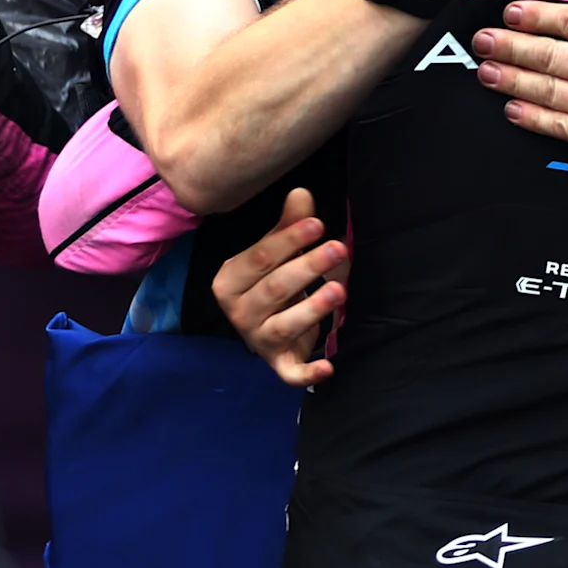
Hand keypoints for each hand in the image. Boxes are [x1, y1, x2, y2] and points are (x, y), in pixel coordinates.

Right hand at [211, 187, 346, 386]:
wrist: (263, 326)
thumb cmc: (270, 280)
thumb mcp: (275, 252)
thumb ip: (288, 226)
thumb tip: (301, 193)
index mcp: (229, 280)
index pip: (260, 258)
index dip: (289, 240)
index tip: (318, 225)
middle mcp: (238, 312)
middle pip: (275, 288)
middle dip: (308, 267)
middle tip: (338, 249)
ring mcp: (257, 339)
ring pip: (284, 325)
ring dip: (312, 308)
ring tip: (338, 289)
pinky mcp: (278, 363)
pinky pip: (290, 372)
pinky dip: (308, 373)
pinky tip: (328, 366)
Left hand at [472, 0, 567, 179]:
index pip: (566, 20)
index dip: (534, 16)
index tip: (511, 12)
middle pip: (545, 54)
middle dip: (509, 46)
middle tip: (482, 41)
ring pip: (544, 90)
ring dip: (511, 80)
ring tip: (485, 73)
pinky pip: (558, 127)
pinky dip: (532, 118)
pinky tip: (514, 111)